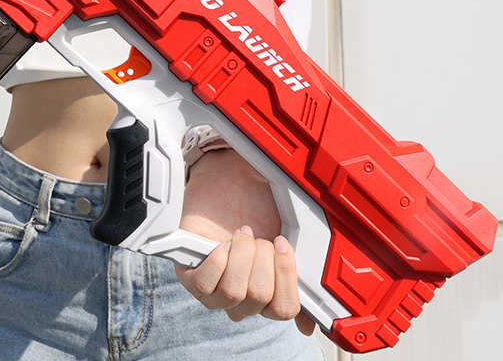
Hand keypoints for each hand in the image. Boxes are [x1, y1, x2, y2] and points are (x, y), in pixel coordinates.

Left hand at [175, 148, 315, 334]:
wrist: (228, 179)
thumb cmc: (258, 207)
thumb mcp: (288, 235)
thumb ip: (302, 275)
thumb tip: (311, 323)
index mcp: (269, 294)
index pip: (283, 310)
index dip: (285, 276)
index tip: (281, 243)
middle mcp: (242, 299)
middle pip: (259, 298)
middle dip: (262, 258)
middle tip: (258, 234)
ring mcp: (215, 290)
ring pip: (233, 293)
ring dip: (240, 255)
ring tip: (241, 233)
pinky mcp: (191, 276)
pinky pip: (203, 285)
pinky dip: (216, 261)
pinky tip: (222, 244)